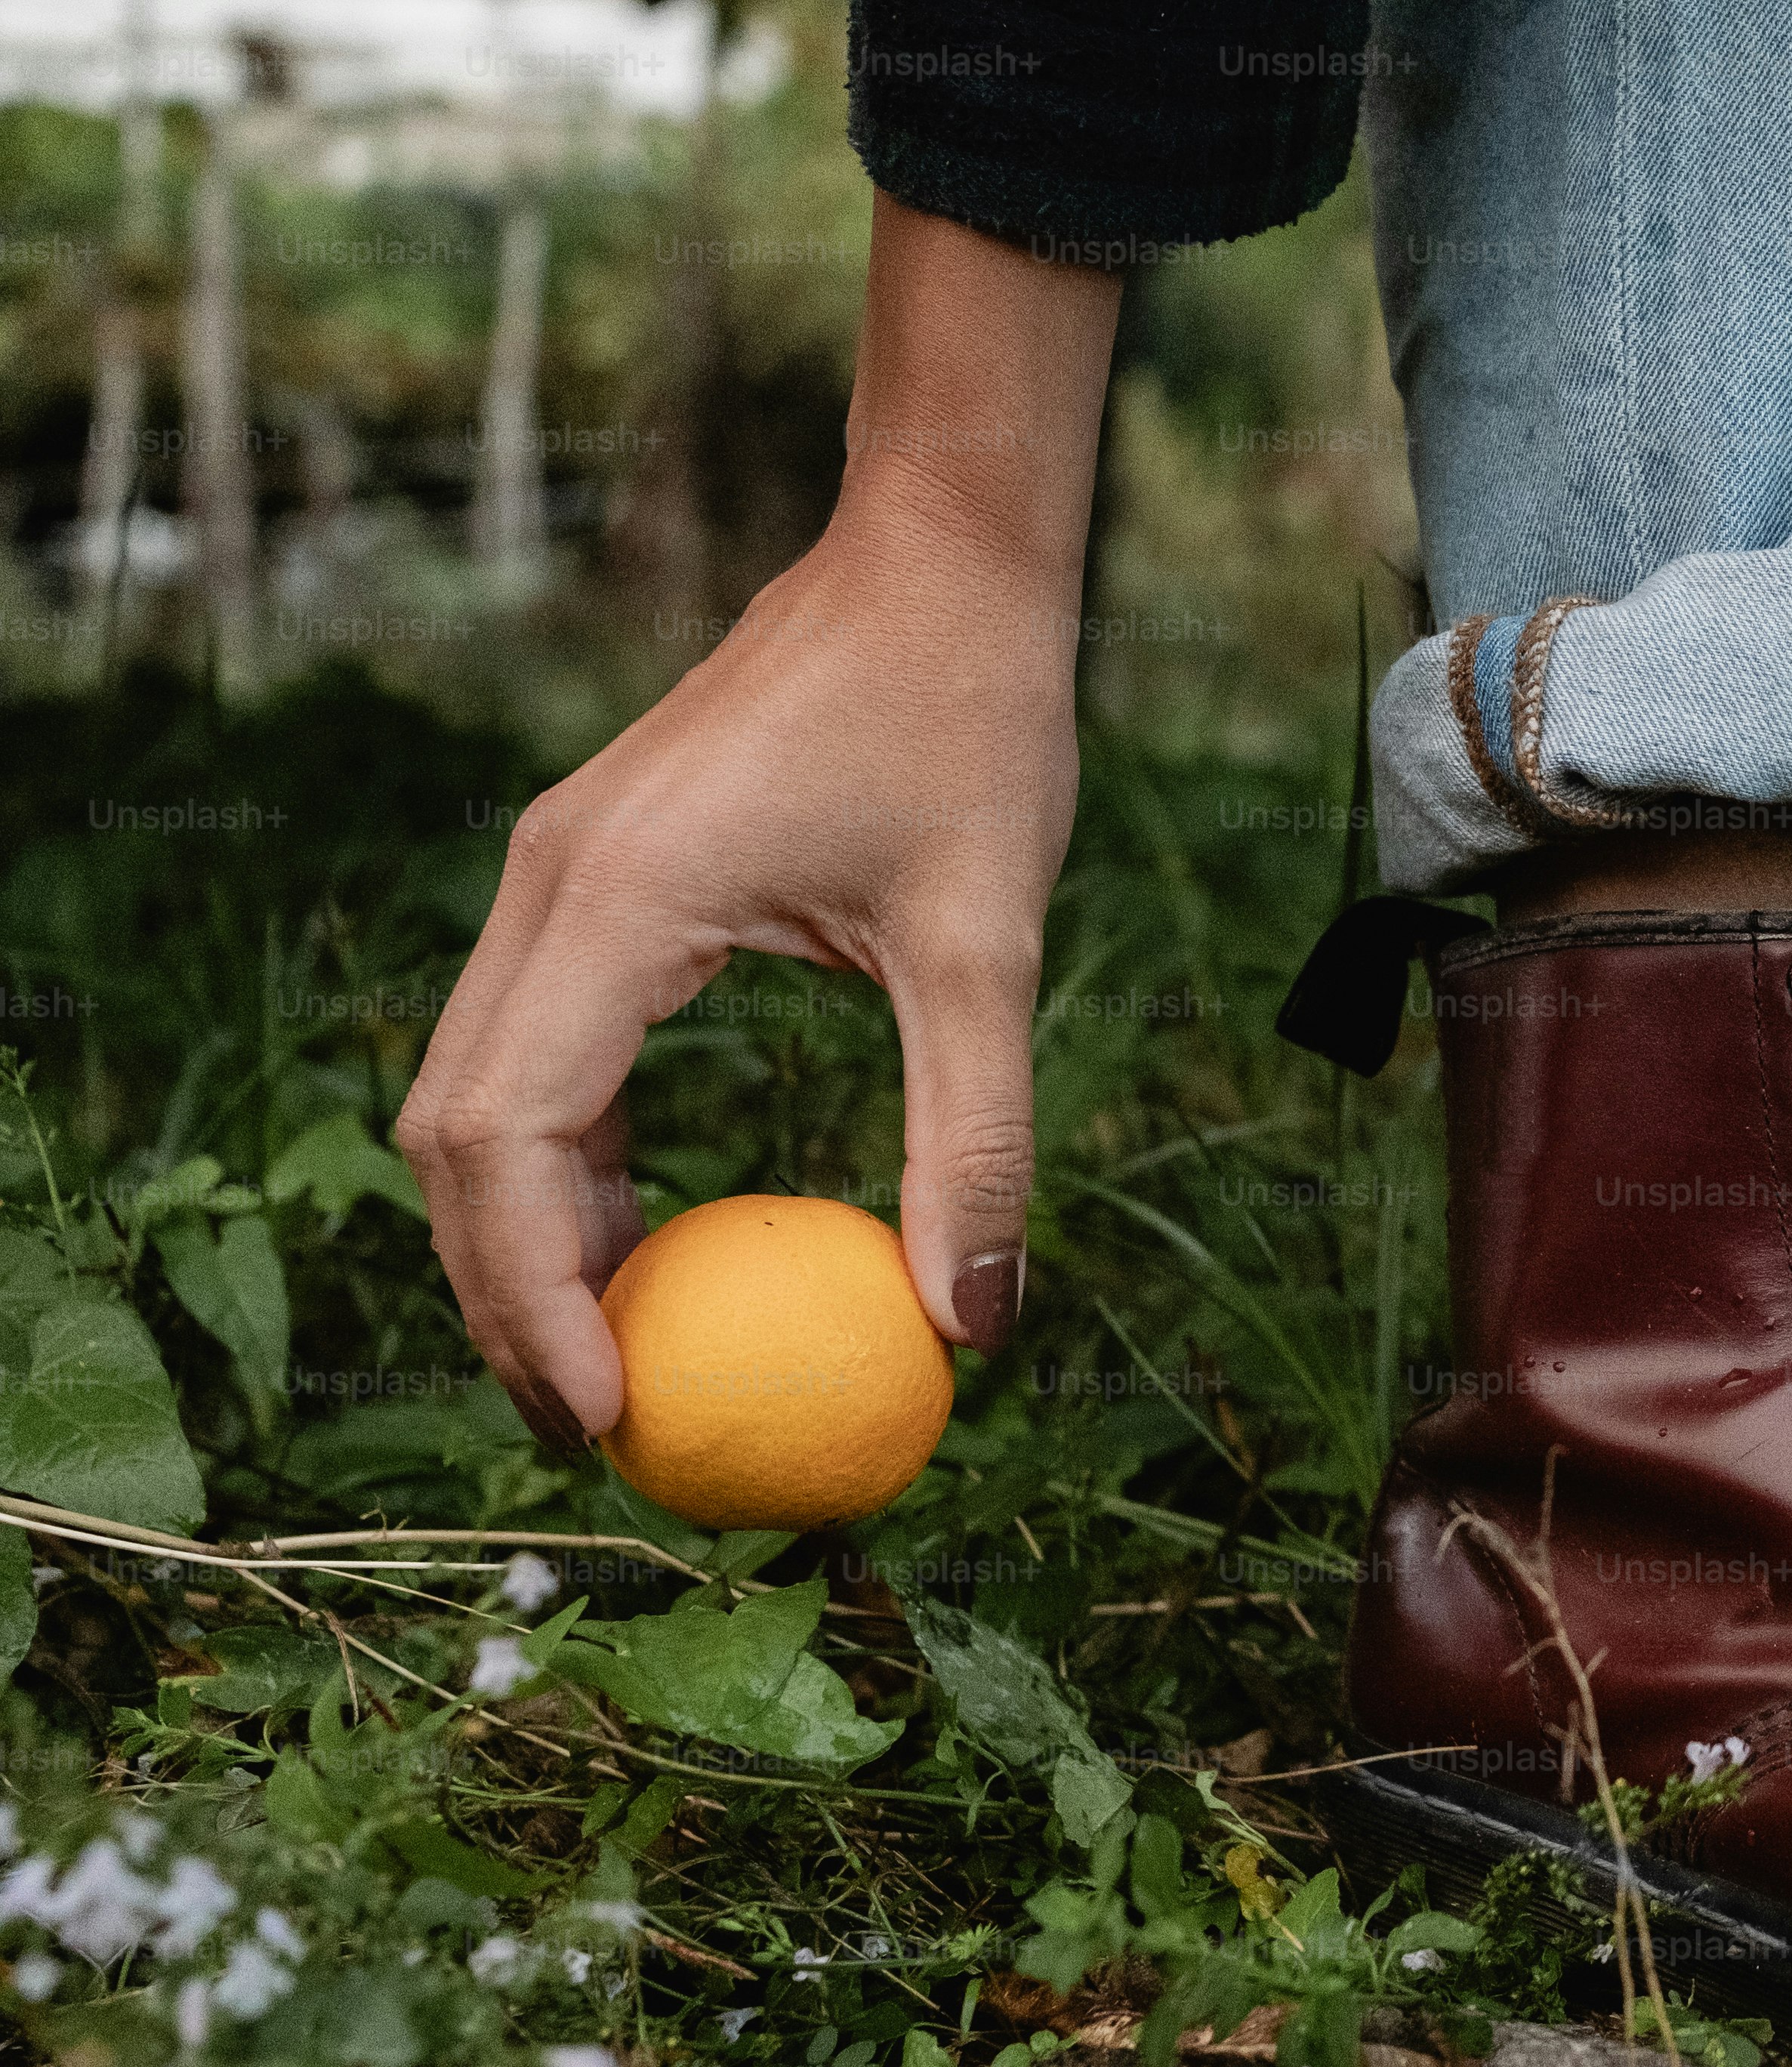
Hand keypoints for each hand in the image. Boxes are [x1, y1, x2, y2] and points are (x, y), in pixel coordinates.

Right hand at [399, 198, 1119, 1448]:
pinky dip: (568, 1162)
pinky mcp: (593, 877)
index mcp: (619, 900)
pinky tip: (646, 1243)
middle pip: (455, 1135)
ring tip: (615, 1362)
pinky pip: (538, 1049)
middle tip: (600, 1429)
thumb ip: (976, 1135)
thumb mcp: (992, 948)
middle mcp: (551, 887)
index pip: (510, 1139)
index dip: (536, 1294)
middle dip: (505, 1294)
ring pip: (477, 1095)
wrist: (938, 566)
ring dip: (526, 1235)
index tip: (608, 1413)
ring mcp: (557, 877)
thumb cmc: (973, 730)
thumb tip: (979, 1323)